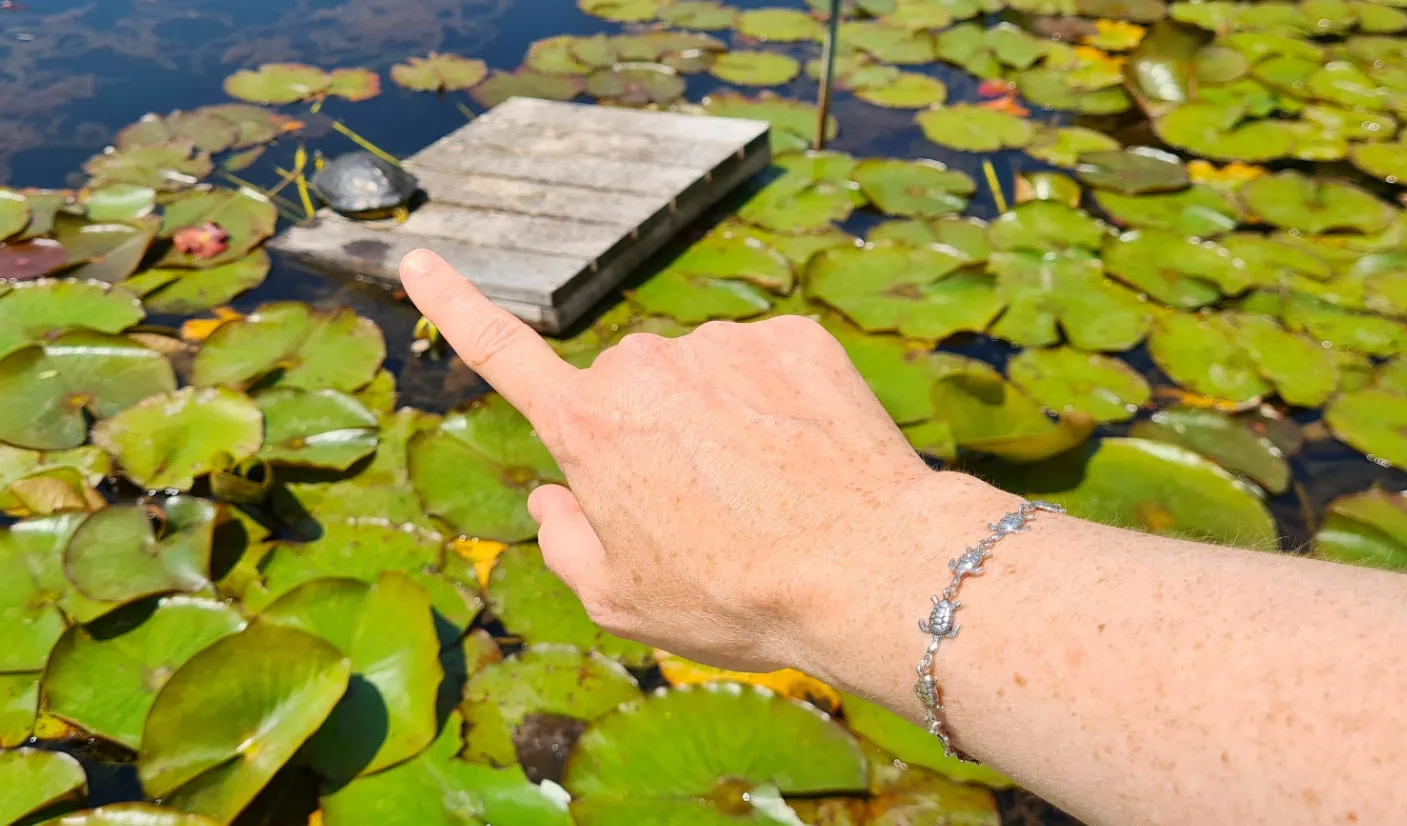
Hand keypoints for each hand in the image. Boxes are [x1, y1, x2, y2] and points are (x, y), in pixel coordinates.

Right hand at [400, 250, 943, 671]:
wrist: (867, 569)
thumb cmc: (734, 598)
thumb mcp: (621, 601)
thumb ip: (564, 542)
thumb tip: (551, 496)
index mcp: (589, 425)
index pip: (502, 354)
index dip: (456, 306)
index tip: (418, 258)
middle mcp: (646, 364)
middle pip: (632, 395)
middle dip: (652, 437)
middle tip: (707, 511)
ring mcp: (725, 343)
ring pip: (705, 378)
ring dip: (722, 418)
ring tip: (768, 493)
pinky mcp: (796, 337)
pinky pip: (768, 365)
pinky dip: (780, 404)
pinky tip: (806, 458)